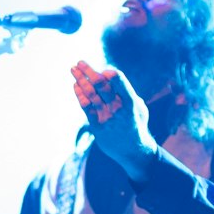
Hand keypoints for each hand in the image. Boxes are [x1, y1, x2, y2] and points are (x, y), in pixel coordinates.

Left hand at [71, 61, 157, 181]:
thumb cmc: (136, 124)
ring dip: (80, 79)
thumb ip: (127, 92)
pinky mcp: (96, 125)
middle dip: (89, 71)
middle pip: (101, 84)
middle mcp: (118, 108)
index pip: (119, 80)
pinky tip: (75, 85)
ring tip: (73, 69)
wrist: (133, 151)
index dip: (109, 73)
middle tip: (80, 62)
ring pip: (90, 94)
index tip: (104, 71)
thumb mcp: (139, 107)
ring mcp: (106, 117)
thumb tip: (113, 78)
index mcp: (130, 101)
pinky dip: (80, 94)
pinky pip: (86, 106)